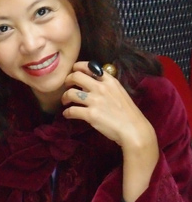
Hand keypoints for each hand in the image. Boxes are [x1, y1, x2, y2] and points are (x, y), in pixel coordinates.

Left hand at [61, 61, 158, 201]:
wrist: (137, 136)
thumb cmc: (129, 119)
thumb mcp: (121, 98)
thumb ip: (109, 89)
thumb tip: (99, 83)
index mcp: (111, 82)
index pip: (88, 66)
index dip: (76, 68)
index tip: (73, 75)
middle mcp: (103, 89)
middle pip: (75, 75)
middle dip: (67, 81)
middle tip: (66, 90)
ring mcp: (97, 101)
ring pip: (70, 91)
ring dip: (65, 98)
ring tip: (66, 105)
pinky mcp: (91, 115)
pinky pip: (71, 109)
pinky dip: (67, 113)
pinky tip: (69, 117)